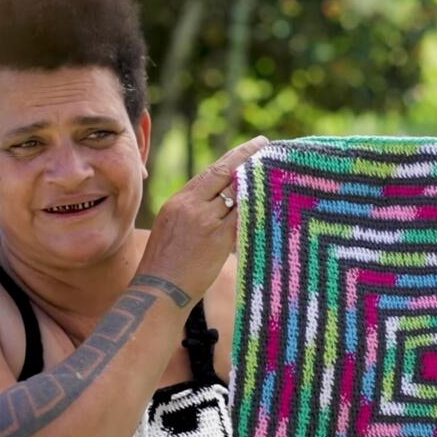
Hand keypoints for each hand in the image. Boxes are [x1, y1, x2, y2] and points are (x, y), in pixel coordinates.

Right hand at [137, 135, 267, 302]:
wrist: (158, 290)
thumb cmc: (163, 264)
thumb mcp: (171, 227)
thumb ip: (193, 210)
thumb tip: (221, 200)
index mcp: (179, 201)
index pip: (212, 171)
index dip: (236, 156)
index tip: (254, 146)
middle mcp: (192, 206)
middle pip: (227, 175)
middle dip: (250, 159)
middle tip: (269, 148)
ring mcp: (206, 222)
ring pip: (239, 197)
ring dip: (259, 187)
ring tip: (278, 177)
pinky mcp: (218, 240)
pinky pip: (244, 220)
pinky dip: (258, 212)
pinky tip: (273, 205)